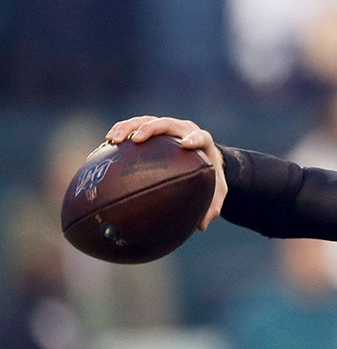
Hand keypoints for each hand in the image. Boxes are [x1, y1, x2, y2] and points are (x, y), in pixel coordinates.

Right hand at [106, 116, 227, 230]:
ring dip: (128, 128)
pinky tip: (107, 143)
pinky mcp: (151, 128)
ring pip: (145, 121)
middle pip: (166, 124)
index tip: (185, 145)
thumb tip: (202, 226)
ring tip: (113, 139)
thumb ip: (213, 206)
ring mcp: (166, 129)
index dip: (193, 139)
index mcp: (202, 141)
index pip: (200, 137)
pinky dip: (121, 131)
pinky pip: (134, 126)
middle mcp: (183, 130)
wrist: (203, 157)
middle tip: (137, 140)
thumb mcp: (217, 192)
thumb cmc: (210, 176)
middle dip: (151, 129)